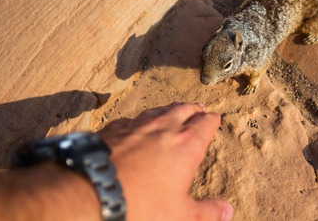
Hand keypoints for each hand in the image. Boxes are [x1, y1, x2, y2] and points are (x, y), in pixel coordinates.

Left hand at [99, 102, 232, 220]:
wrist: (90, 192)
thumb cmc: (140, 204)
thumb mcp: (179, 215)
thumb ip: (206, 212)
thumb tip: (227, 211)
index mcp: (186, 145)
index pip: (206, 123)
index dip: (212, 120)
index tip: (214, 118)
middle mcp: (164, 128)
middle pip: (185, 109)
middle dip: (194, 109)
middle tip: (199, 108)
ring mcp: (138, 125)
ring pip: (160, 110)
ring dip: (171, 109)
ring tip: (175, 109)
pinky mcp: (114, 128)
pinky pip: (134, 118)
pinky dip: (143, 119)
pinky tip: (139, 124)